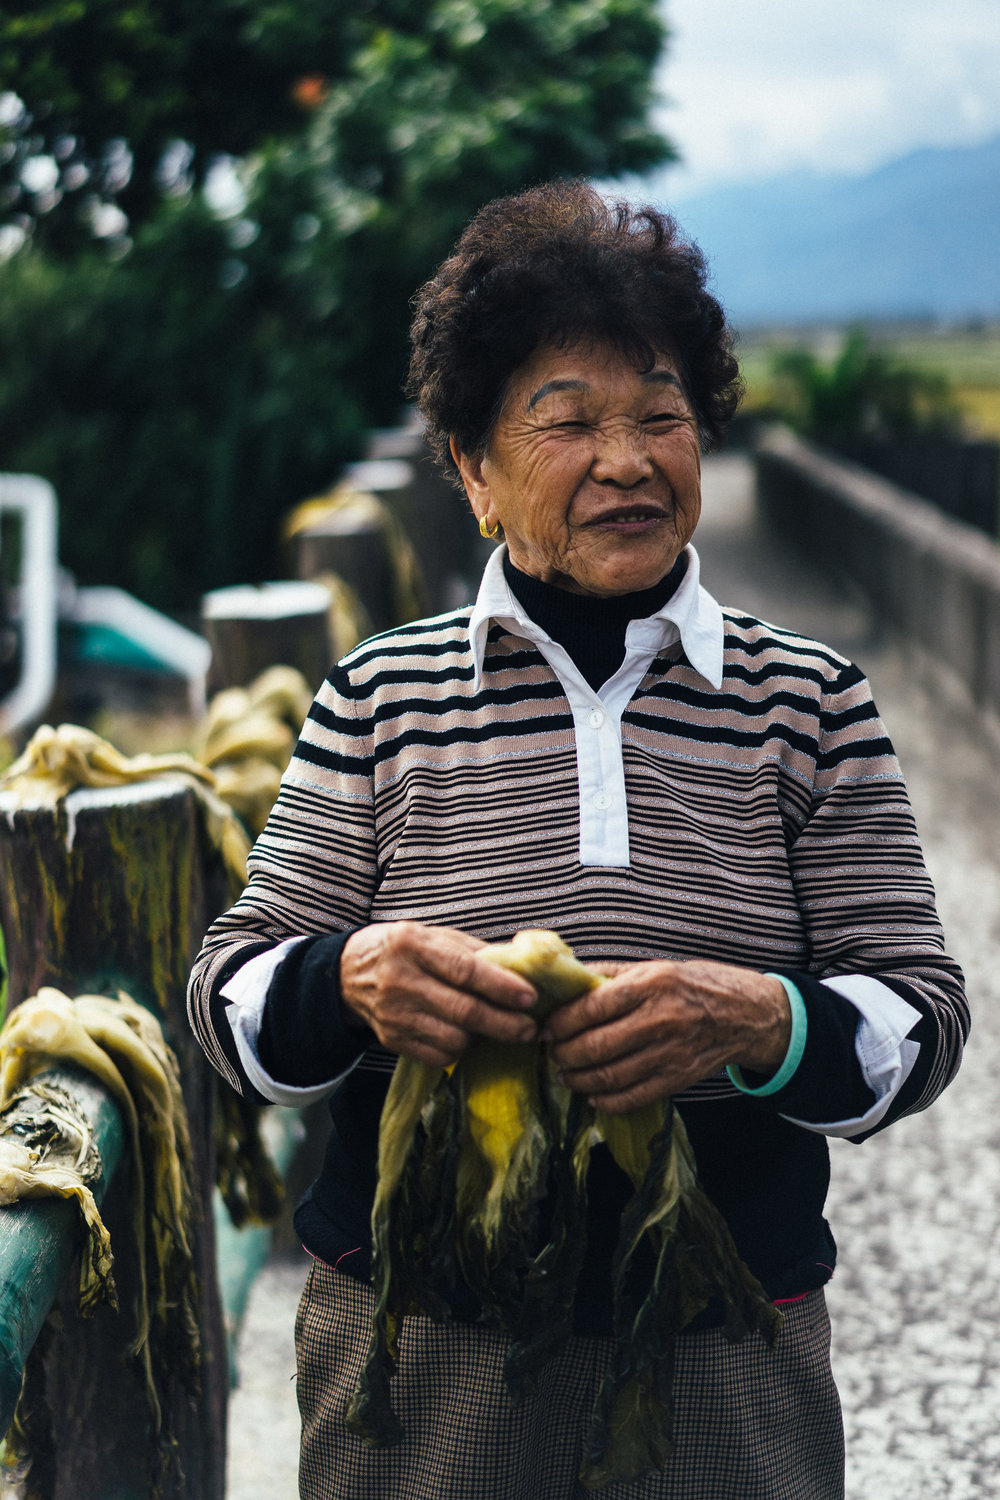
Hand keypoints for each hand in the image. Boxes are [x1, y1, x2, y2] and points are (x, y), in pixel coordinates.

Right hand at [340, 921, 537, 1068]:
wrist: (348, 973)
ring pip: (453, 1039)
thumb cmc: (403, 948)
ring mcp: (394, 1014)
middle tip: (530, 1028)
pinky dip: (459, 1050)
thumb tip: (520, 966)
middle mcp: (401, 981)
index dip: (501, 986)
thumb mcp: (433, 935)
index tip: (530, 997)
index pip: (464, 969)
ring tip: (492, 1026)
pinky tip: (464, 1035)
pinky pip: (438, 1056)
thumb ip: (473, 951)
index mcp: (413, 945)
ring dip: (481, 1037)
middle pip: (463, 1011)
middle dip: (504, 1023)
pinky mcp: (392, 1040)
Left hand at [542, 959, 790, 1113]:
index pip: (591, 1007)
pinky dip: (607, 1101)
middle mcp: (659, 1019)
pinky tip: (592, 1095)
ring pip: (611, 1075)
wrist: (746, 1013)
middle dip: (564, 1053)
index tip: (545, 1028)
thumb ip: (608, 975)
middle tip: (552, 1053)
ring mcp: (670, 1052)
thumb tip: (564, 978)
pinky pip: (634, 1097)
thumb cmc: (694, 985)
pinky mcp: (678, 1078)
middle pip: (596, 1045)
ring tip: (565, 1074)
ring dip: (580, 1079)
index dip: (560, 1022)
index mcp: (650, 984)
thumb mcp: (653, 967)